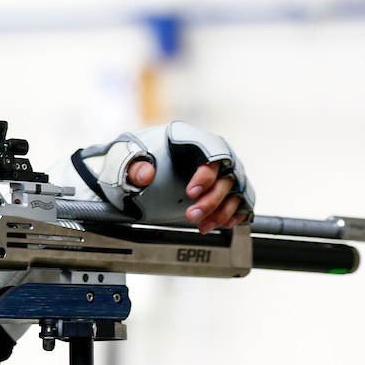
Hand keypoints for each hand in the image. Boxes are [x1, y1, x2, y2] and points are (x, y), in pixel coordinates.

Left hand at [127, 160, 247, 234]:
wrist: (133, 168)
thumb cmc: (133, 157)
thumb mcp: (125, 158)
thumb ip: (134, 166)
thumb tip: (146, 175)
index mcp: (189, 138)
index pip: (210, 151)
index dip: (205, 173)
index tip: (191, 193)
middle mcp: (209, 152)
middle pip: (225, 174)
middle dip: (212, 199)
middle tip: (192, 215)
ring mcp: (218, 170)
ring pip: (234, 189)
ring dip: (222, 211)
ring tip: (204, 226)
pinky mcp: (221, 187)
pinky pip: (240, 199)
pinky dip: (235, 212)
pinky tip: (225, 224)